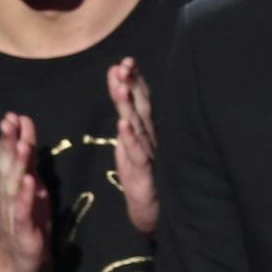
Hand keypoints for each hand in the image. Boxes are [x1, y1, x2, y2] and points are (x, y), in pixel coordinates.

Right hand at [0, 112, 51, 271]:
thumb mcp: (32, 198)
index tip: (13, 115)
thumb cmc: (28, 234)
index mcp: (14, 192)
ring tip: (21, 145)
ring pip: (14, 190)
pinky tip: (31, 183)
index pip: (11, 161)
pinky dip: (27, 199)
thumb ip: (29, 170)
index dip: (11, 138)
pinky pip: (25, 216)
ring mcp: (17, 220)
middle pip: (8, 170)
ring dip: (17, 167)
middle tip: (10, 121)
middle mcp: (11, 203)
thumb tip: (26, 139)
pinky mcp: (26, 238)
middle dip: (9, 145)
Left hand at [107, 57, 158, 234]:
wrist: (151, 210)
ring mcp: (149, 154)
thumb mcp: (130, 142)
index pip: (140, 100)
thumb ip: (126, 118)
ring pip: (138, 126)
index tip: (125, 61)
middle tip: (124, 64)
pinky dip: (130, 139)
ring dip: (129, 106)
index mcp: (145, 129)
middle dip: (132, 85)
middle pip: (141, 107)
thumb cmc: (142, 174)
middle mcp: (150, 137)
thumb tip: (119, 89)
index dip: (133, 80)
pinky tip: (123, 125)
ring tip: (120, 87)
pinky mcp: (145, 172)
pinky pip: (136, 153)